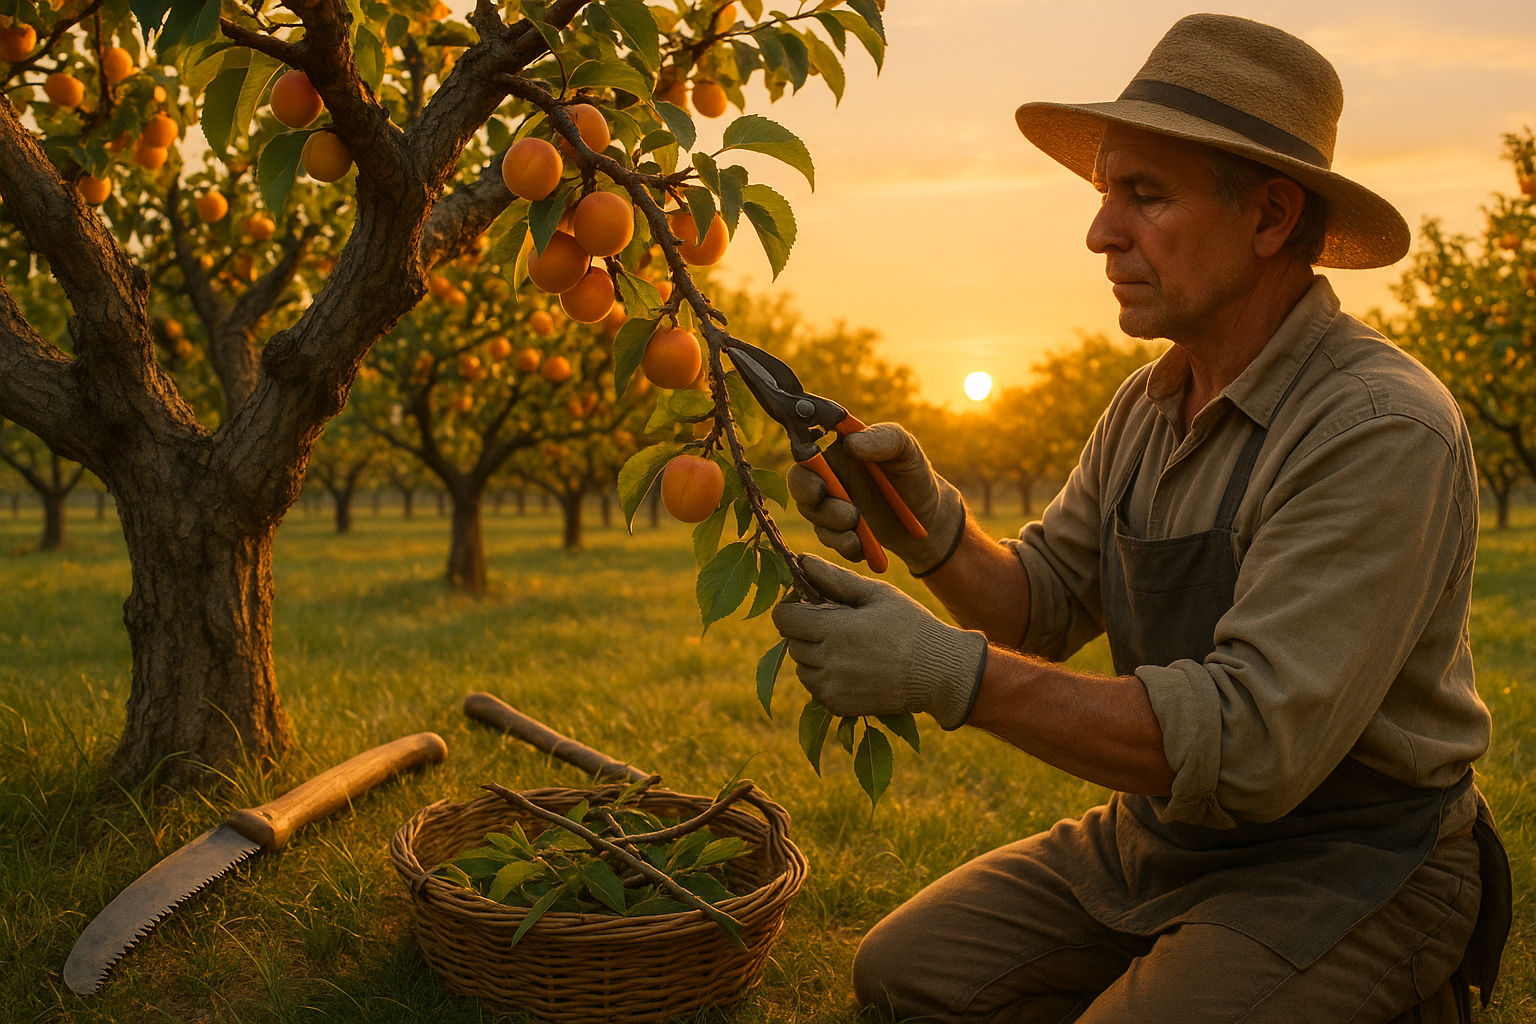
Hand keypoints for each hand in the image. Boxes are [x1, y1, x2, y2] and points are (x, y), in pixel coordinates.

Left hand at [771, 555, 988, 729]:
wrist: (938, 672)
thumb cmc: (910, 626)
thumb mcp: (876, 594)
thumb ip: (835, 578)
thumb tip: (802, 559)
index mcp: (834, 629)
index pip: (783, 618)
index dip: (792, 607)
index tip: (811, 604)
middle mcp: (827, 662)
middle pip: (792, 643)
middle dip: (807, 631)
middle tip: (838, 625)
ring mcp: (832, 688)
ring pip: (801, 668)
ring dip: (814, 657)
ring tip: (847, 648)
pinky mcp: (838, 706)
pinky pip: (816, 689)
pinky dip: (826, 679)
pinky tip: (854, 668)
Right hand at [786, 423, 965, 575]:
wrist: (929, 520)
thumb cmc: (914, 474)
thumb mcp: (905, 449)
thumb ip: (882, 439)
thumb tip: (850, 444)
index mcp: (838, 447)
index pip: (807, 449)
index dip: (804, 464)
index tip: (820, 481)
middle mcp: (828, 473)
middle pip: (799, 482)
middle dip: (810, 496)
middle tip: (841, 506)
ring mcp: (830, 502)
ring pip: (812, 513)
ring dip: (832, 523)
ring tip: (858, 526)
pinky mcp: (836, 529)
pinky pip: (827, 538)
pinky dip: (842, 544)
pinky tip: (862, 546)